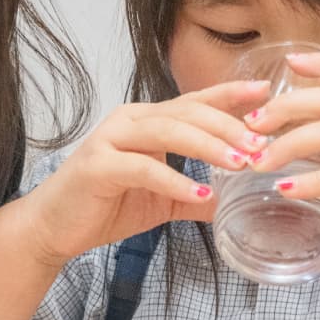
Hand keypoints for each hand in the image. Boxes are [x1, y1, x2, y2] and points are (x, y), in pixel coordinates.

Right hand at [17, 82, 271, 265]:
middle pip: (187, 113)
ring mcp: (110, 140)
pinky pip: (144, 168)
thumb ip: (194, 196)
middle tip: (262, 144)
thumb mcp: (160, 201)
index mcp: (145, 121)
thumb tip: (233, 204)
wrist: (53, 227)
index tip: (266, 92)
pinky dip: (176, 180)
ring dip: (209, 146)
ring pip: (168, 131)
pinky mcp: (98, 166)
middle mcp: (128, 121)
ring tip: (240, 163)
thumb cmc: (103, 206)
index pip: (194, 102)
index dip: (230, 95)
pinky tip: (201, 192)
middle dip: (228, 126)